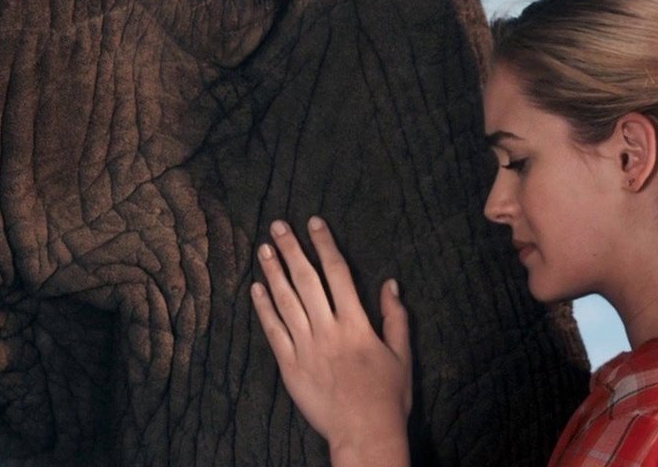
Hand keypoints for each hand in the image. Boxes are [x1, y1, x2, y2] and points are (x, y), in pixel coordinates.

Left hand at [251, 216, 412, 463]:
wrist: (364, 433)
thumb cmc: (388, 396)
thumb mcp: (401, 354)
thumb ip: (395, 317)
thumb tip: (390, 284)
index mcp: (356, 324)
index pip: (338, 273)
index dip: (325, 245)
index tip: (314, 223)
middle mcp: (328, 330)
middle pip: (306, 280)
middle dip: (292, 249)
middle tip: (277, 226)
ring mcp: (306, 348)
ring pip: (285, 301)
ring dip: (273, 272)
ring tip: (264, 249)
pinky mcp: (290, 367)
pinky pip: (273, 332)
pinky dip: (263, 309)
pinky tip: (256, 289)